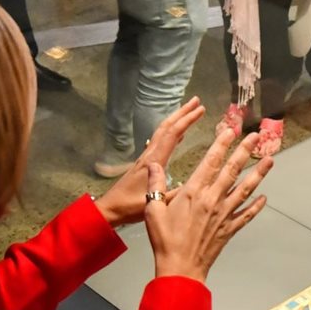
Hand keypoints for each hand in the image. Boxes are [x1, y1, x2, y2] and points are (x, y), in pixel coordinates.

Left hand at [95, 97, 203, 227]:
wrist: (109, 209)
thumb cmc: (129, 207)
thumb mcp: (153, 203)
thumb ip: (172, 194)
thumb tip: (195, 186)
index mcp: (153, 162)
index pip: (172, 135)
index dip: (187, 121)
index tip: (201, 110)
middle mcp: (149, 155)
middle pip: (166, 127)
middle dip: (182, 112)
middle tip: (196, 100)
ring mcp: (146, 157)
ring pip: (162, 132)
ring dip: (176, 119)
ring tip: (189, 110)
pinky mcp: (145, 163)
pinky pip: (160, 141)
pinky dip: (171, 132)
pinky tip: (179, 135)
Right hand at [144, 128, 271, 282]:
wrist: (180, 268)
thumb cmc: (165, 240)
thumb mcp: (153, 210)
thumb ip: (156, 185)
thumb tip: (154, 164)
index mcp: (193, 192)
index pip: (211, 161)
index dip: (222, 144)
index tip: (231, 130)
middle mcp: (213, 199)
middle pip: (232, 170)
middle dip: (245, 151)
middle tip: (257, 136)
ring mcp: (224, 214)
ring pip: (245, 189)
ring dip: (258, 173)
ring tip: (270, 160)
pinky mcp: (229, 228)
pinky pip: (247, 214)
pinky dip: (256, 206)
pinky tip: (264, 197)